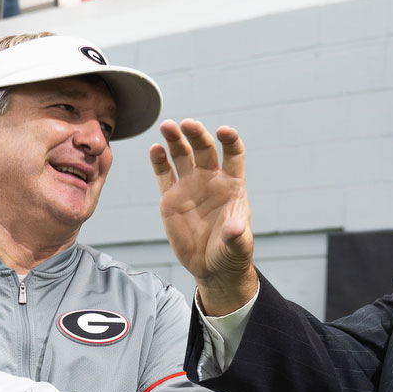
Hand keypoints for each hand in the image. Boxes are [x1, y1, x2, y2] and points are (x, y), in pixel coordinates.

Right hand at [150, 119, 256, 314]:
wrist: (210, 267)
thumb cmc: (230, 254)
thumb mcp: (237, 248)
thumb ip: (236, 237)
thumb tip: (235, 229)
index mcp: (232, 185)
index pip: (233, 154)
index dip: (229, 141)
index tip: (223, 131)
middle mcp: (210, 180)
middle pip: (204, 149)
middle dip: (196, 135)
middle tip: (187, 124)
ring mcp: (189, 186)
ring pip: (182, 155)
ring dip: (175, 139)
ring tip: (167, 126)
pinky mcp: (171, 197)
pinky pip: (163, 174)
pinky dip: (158, 160)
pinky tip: (155, 149)